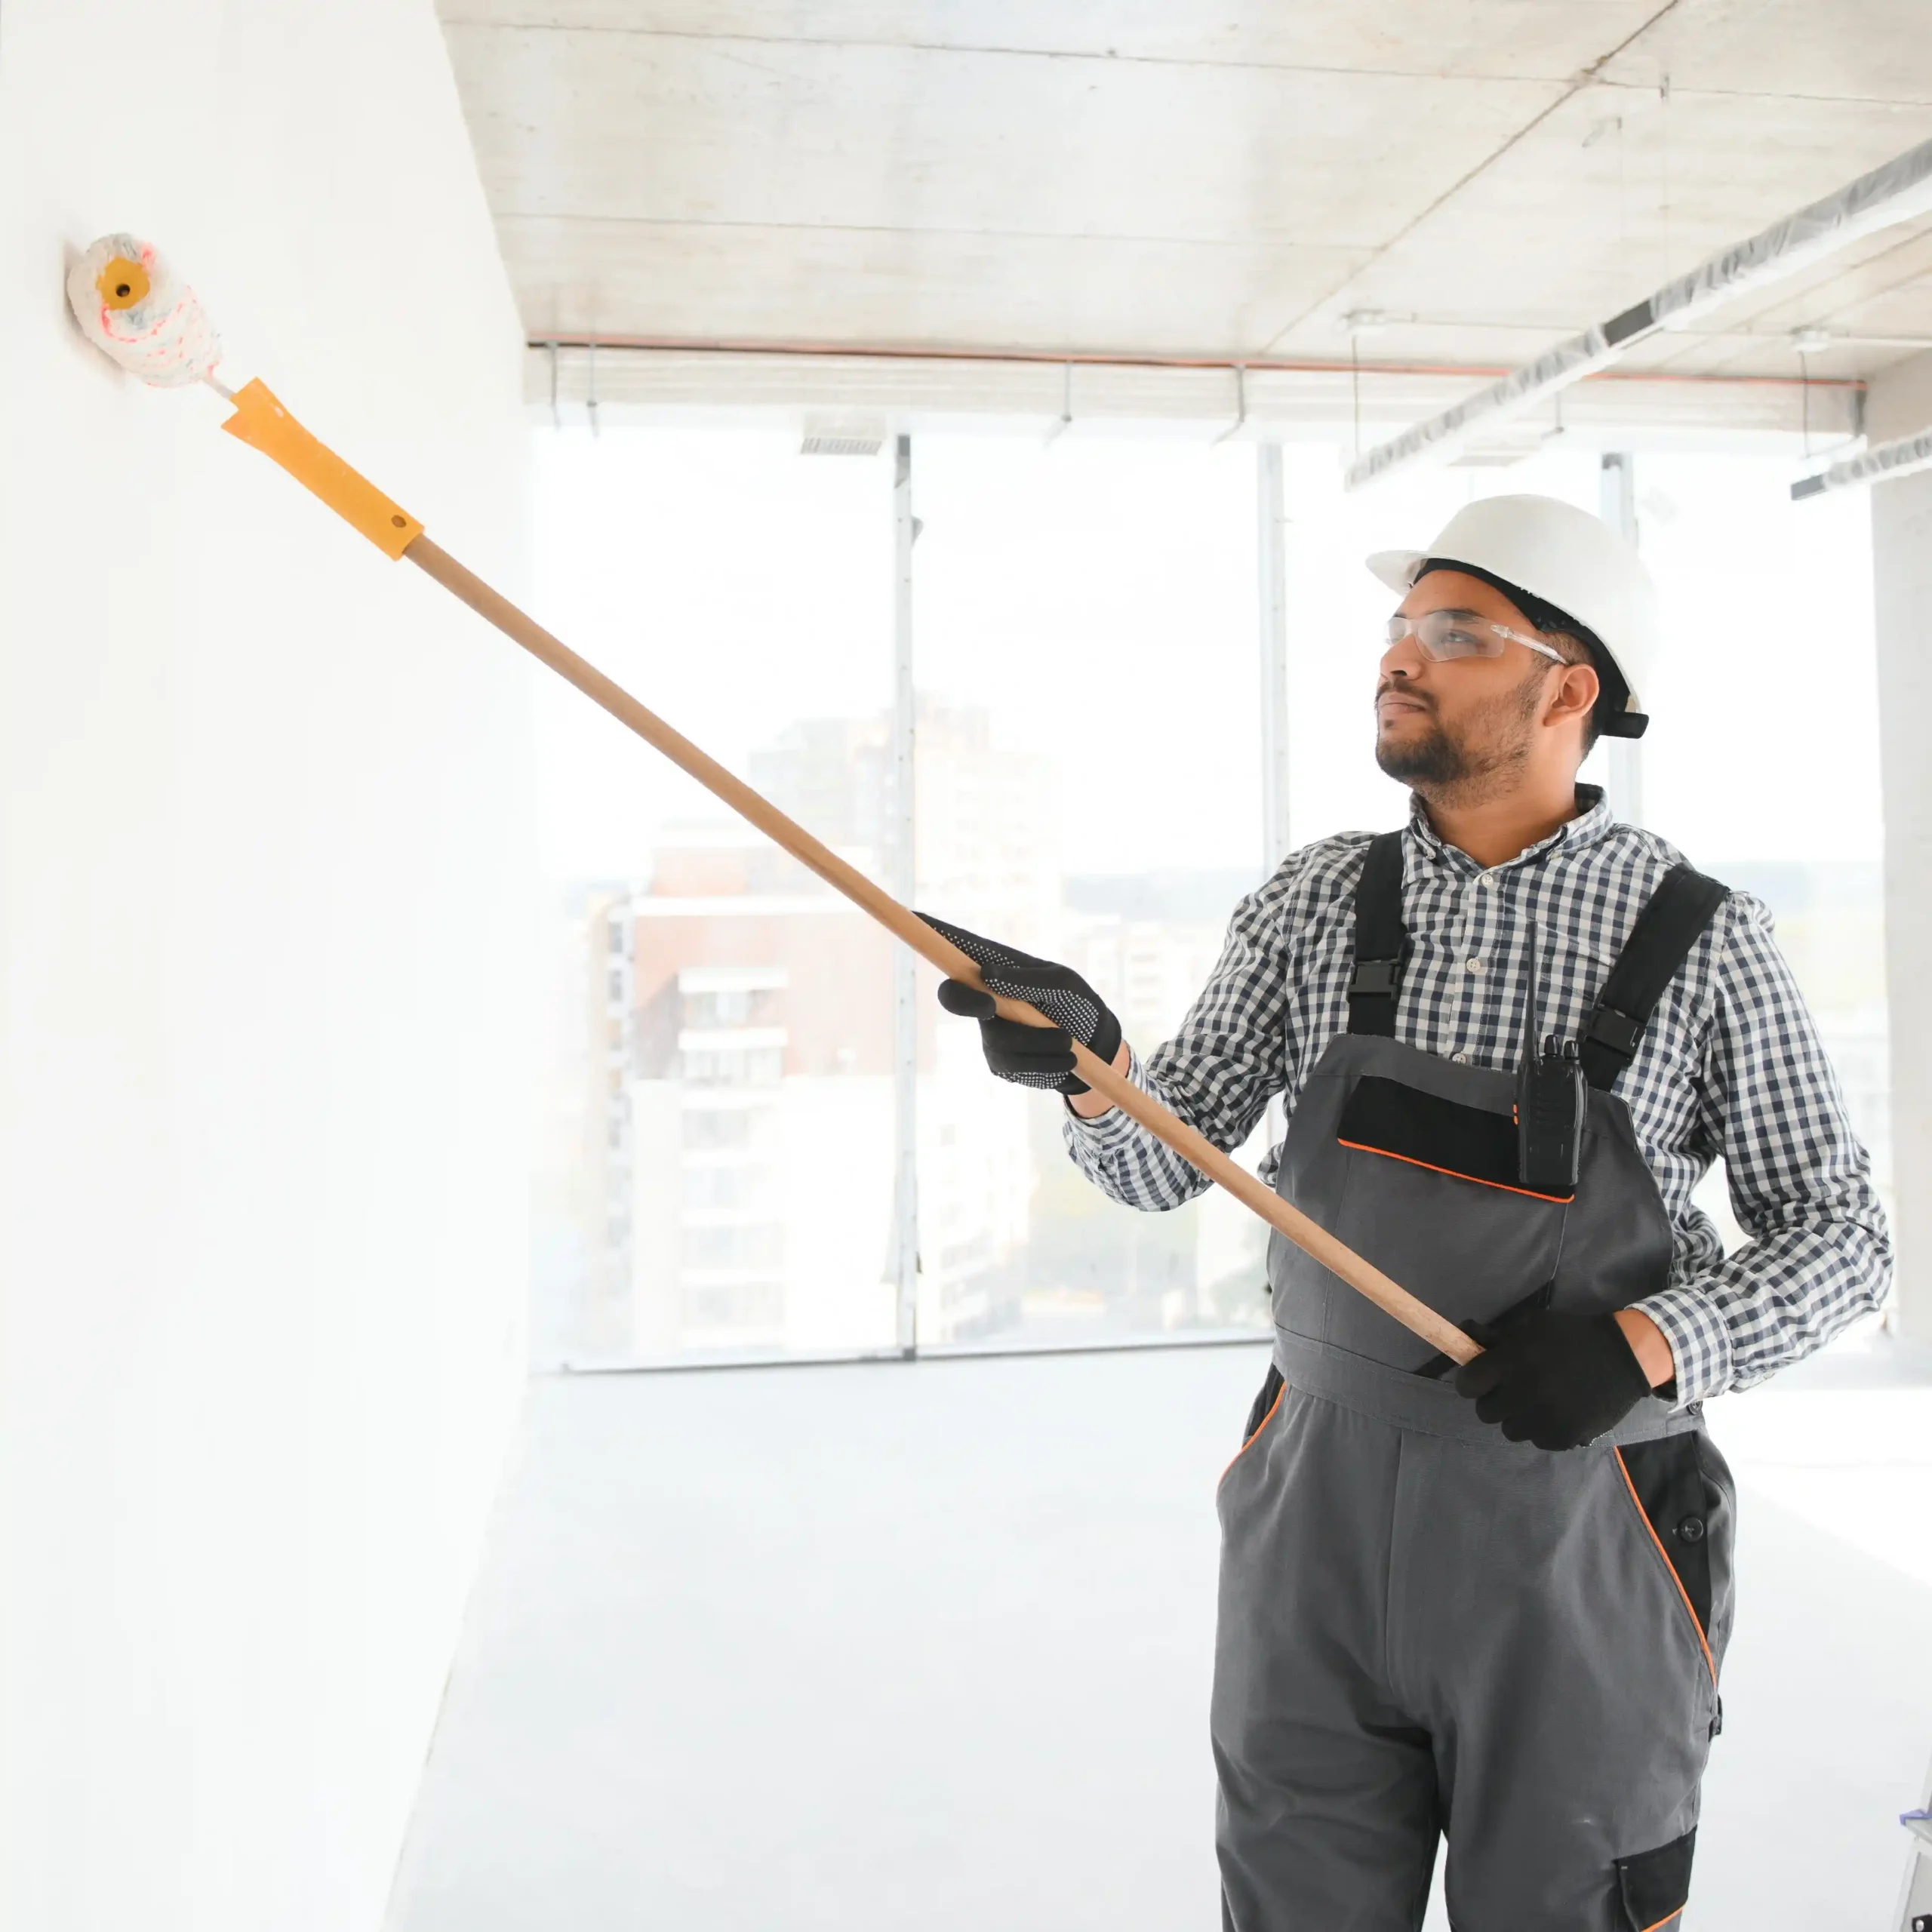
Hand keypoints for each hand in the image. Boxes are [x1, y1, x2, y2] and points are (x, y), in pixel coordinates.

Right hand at [917, 913, 1121, 1096]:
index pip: (958, 948)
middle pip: (952, 997)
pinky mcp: (1001, 1064)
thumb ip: (1027, 979)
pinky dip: (1045, 1063)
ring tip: (1068, 1043)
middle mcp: (986, 999)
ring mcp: (990, 1033)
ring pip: (998, 1041)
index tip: (914, 916)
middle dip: (966, 1002)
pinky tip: (1066, 1058)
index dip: (932, 933)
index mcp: (999, 969)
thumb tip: (986, 974)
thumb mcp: (1063, 984)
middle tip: (989, 1006)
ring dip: (1038, 1043)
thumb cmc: (1078, 1003)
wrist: (1096, 1047)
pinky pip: (1013, 1067)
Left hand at [1452, 1308, 1653, 1450]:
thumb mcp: (1532, 1327)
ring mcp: (1546, 1418)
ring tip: (1537, 1401)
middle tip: (1512, 1390)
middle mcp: (1525, 1392)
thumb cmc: (1571, 1336)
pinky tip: (1556, 1412)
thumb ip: (1496, 1337)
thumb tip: (1463, 1331)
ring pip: (1510, 1430)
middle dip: (1494, 1400)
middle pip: (1485, 1412)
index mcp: (1513, 1361)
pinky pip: (1537, 1441)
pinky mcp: (1565, 1437)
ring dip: (1517, 1417)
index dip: (1471, 1382)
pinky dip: (1542, 1429)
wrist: (1623, 1357)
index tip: (1480, 1379)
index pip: (1468, 1384)